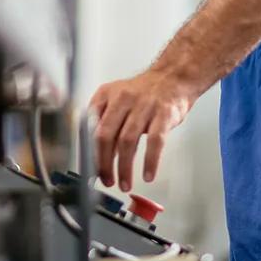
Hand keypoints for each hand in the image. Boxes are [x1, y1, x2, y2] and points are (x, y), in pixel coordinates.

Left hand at [86, 70, 195, 191]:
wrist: (173, 77)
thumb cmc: (143, 93)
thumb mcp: (116, 99)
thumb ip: (104, 123)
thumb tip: (96, 155)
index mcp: (106, 95)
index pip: (89, 127)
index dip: (88, 151)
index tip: (89, 170)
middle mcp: (122, 99)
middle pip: (105, 136)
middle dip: (104, 164)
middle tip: (106, 180)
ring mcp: (144, 106)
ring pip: (127, 142)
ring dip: (124, 168)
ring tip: (125, 183)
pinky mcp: (163, 115)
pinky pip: (154, 142)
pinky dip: (150, 162)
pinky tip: (147, 174)